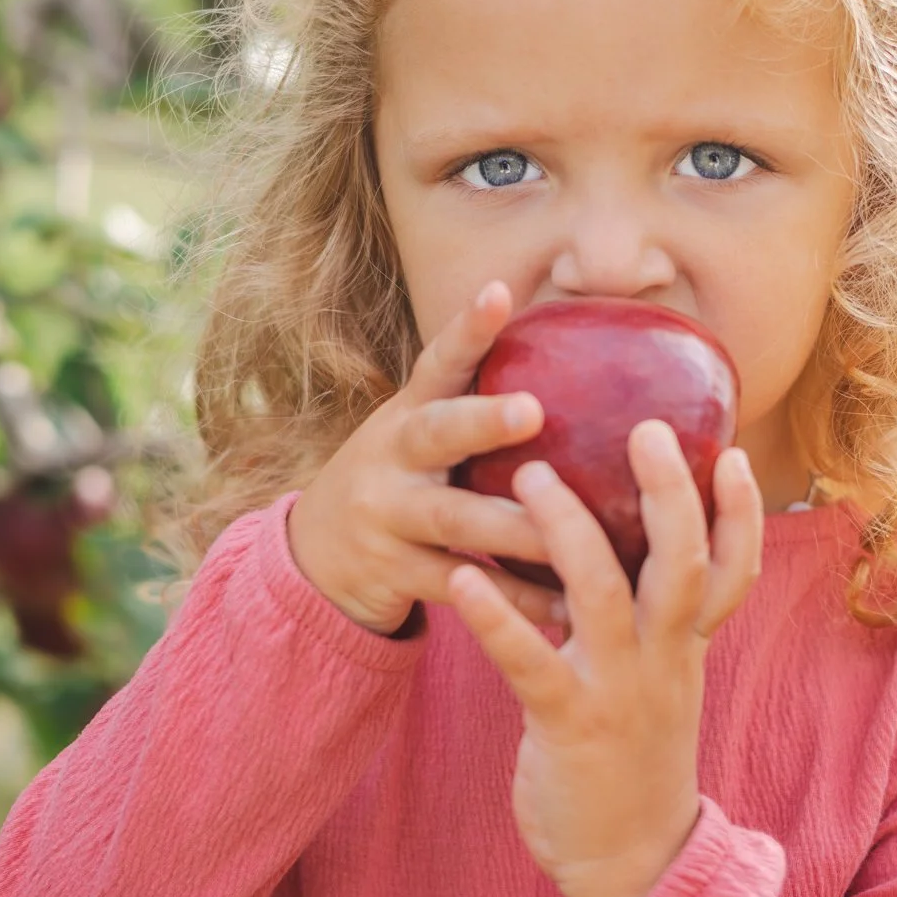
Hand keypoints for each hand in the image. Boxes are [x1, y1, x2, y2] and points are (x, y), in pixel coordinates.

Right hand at [288, 280, 566, 635]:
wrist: (315, 555)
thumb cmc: (401, 480)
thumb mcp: (420, 434)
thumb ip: (477, 404)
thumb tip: (581, 358)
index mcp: (408, 414)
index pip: (439, 361)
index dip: (468, 328)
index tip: (500, 291)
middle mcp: (392, 457)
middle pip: (437, 433)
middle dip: (484, 420)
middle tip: (533, 410)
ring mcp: (388, 517)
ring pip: (454, 520)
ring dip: (513, 526)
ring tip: (569, 531)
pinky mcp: (395, 573)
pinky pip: (462, 585)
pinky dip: (514, 598)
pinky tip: (566, 605)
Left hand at [448, 422, 764, 896]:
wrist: (630, 865)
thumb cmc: (633, 758)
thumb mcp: (660, 682)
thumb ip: (651, 619)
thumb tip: (626, 545)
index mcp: (686, 647)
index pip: (733, 569)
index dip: (741, 512)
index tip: (733, 450)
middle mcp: (663, 660)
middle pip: (684, 563)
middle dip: (670, 493)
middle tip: (648, 427)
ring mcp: (617, 691)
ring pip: (605, 596)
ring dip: (568, 530)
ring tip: (532, 475)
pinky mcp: (565, 724)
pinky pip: (529, 662)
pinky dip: (497, 617)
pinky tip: (462, 580)